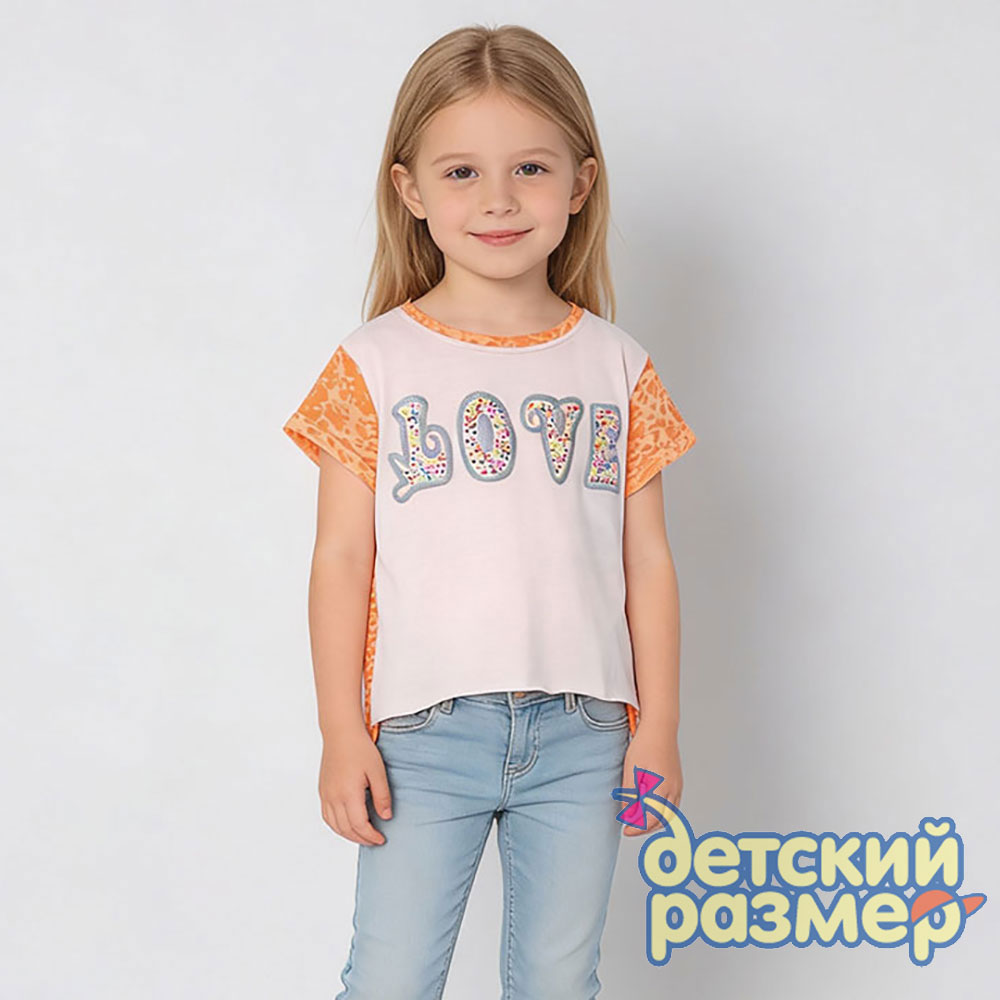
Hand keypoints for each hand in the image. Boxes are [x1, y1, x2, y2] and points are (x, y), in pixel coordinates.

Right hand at [318, 724, 392, 844]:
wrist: (341, 734)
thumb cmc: (359, 748)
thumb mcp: (377, 771)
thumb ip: (382, 796)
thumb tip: (386, 816)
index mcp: (348, 793)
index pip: (359, 825)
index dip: (371, 836)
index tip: (381, 839)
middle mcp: (334, 797)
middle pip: (346, 829)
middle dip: (362, 838)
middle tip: (375, 841)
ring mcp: (326, 795)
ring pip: (335, 825)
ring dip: (349, 835)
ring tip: (363, 835)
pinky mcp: (323, 791)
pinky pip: (327, 816)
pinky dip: (337, 826)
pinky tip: (347, 825)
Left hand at [620, 722, 681, 837]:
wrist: (660, 727)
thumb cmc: (645, 745)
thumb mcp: (631, 770)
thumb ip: (630, 794)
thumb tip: (628, 813)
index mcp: (661, 788)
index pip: (650, 819)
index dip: (637, 828)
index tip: (626, 831)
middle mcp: (673, 790)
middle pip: (662, 820)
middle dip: (646, 828)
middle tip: (631, 827)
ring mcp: (677, 785)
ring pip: (669, 813)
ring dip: (655, 820)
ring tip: (639, 819)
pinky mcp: (678, 780)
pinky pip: (672, 803)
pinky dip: (662, 811)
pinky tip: (650, 806)